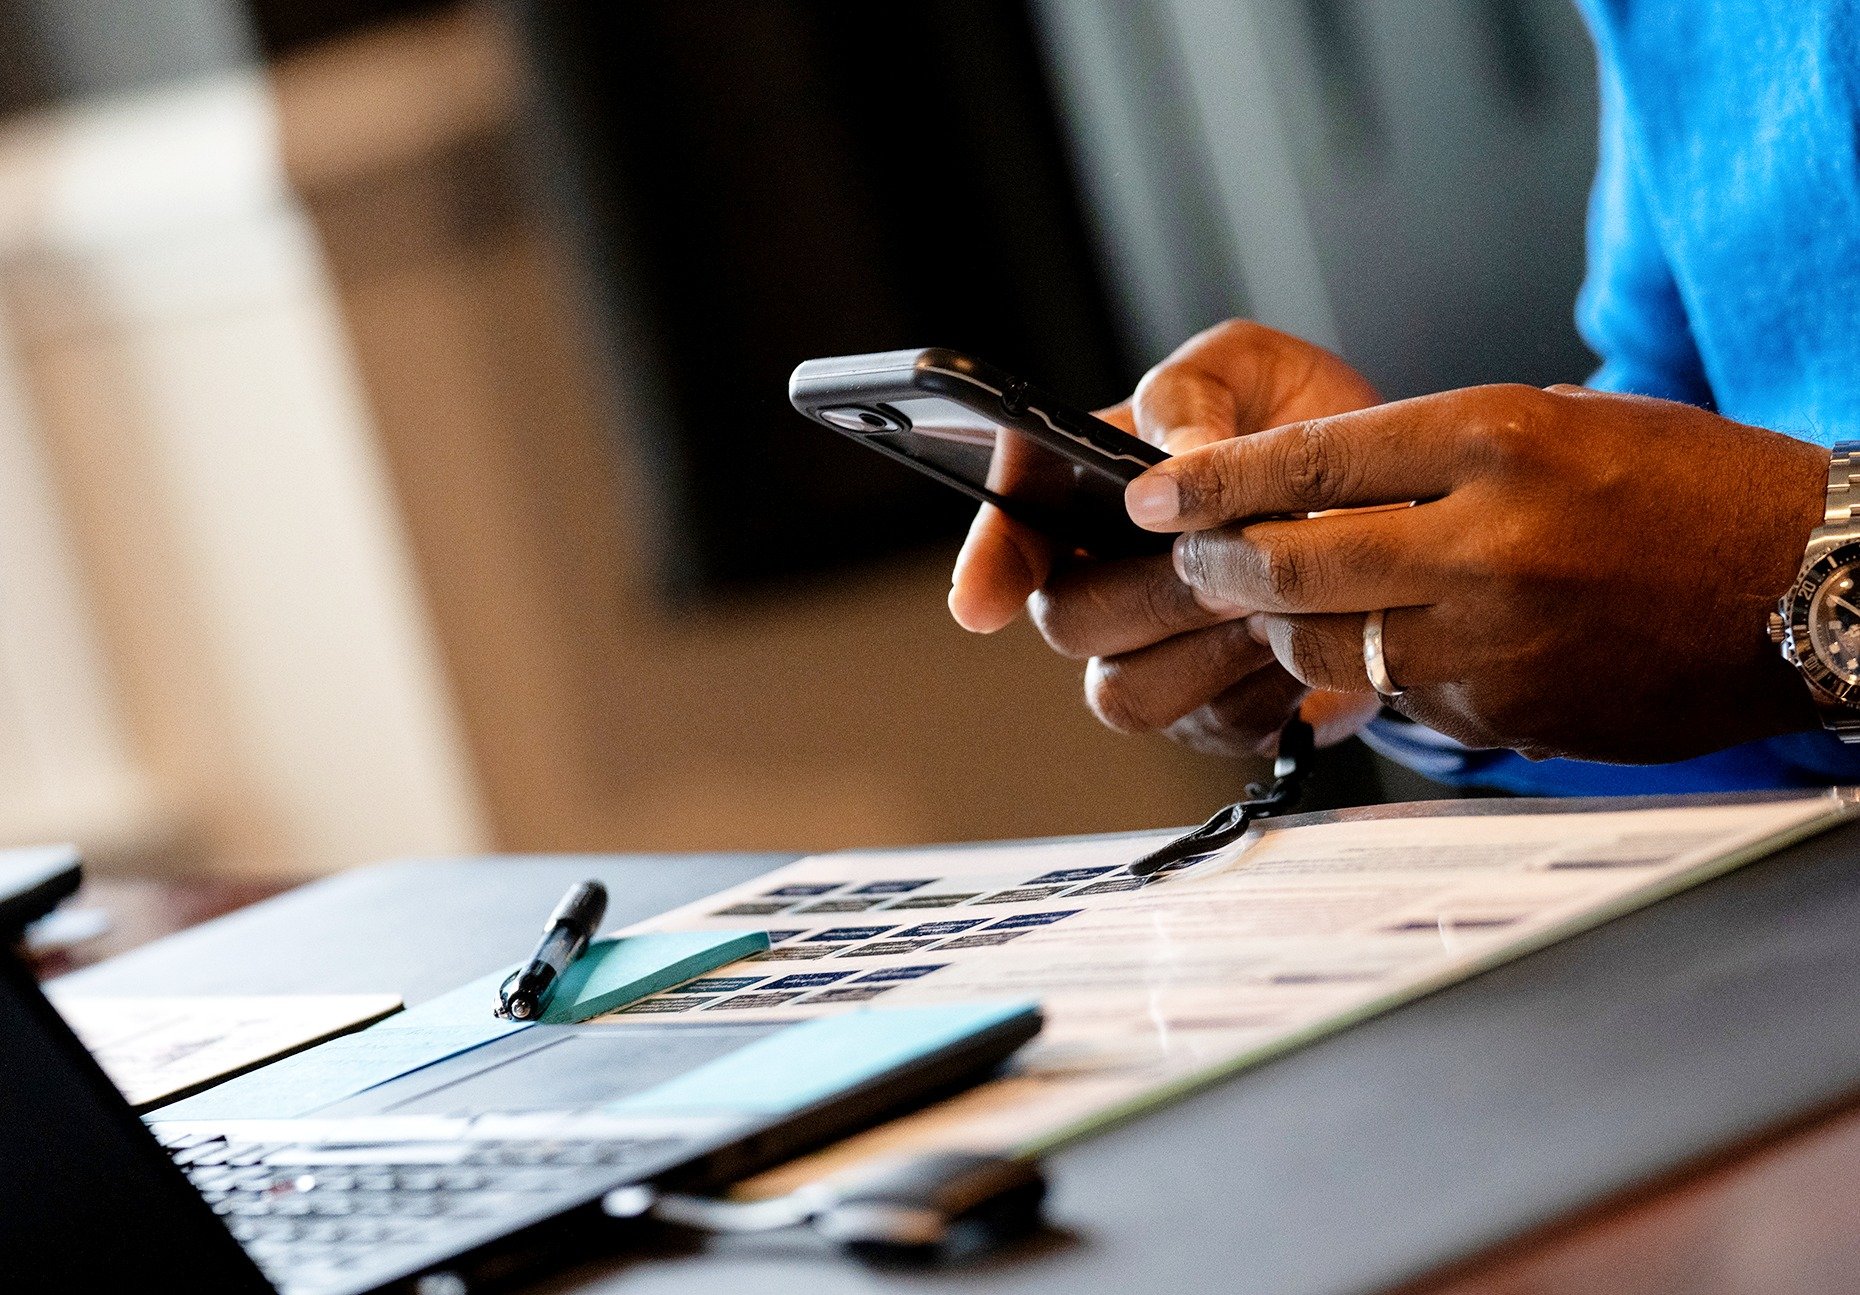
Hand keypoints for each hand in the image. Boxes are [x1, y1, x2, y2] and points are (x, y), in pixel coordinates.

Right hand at [948, 320, 1383, 755]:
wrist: (1398, 496)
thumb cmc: (1297, 423)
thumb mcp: (1248, 366)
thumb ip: (1192, 392)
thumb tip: (1179, 460)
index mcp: (1080, 490)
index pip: (1008, 529)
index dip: (988, 567)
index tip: (981, 605)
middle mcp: (1098, 582)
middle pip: (1068, 622)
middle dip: (1155, 592)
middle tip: (1235, 556)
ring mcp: (1152, 656)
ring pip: (1128, 693)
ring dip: (1207, 648)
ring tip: (1282, 596)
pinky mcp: (1219, 712)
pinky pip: (1215, 726)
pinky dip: (1269, 685)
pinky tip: (1310, 635)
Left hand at [1121, 383, 1829, 761]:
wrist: (1808, 583)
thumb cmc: (1686, 486)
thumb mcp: (1556, 422)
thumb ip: (1429, 456)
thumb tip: (1298, 494)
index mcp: (1499, 438)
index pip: (1312, 460)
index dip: (1213, 480)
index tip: (1152, 490)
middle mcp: (1491, 540)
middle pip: (1291, 563)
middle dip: (1217, 563)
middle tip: (1188, 553)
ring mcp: (1499, 639)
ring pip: (1325, 645)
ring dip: (1282, 626)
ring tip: (1279, 601)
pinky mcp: (1511, 714)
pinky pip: (1399, 696)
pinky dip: (1377, 671)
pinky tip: (1403, 643)